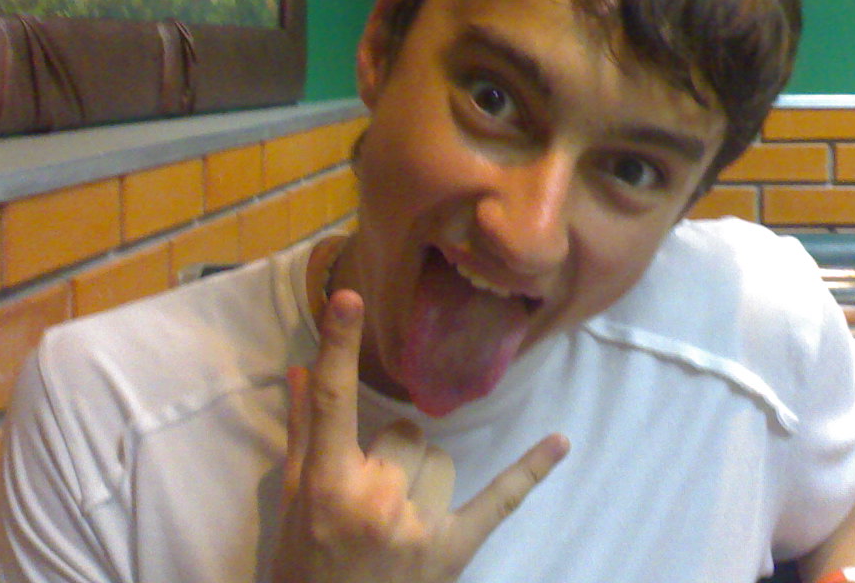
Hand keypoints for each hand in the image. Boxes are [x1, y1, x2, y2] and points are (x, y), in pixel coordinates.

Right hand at [274, 289, 568, 582]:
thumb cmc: (303, 571)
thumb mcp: (293, 506)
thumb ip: (302, 435)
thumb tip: (300, 369)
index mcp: (327, 485)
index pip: (334, 403)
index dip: (339, 346)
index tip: (350, 298)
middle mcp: (375, 499)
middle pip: (404, 433)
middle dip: (389, 455)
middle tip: (367, 496)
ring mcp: (419, 526)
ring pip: (439, 458)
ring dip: (422, 477)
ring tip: (397, 516)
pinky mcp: (453, 551)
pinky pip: (498, 499)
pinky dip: (530, 470)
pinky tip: (561, 442)